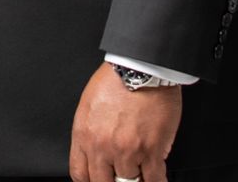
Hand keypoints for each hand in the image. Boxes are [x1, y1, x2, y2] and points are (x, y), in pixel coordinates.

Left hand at [69, 62, 180, 181]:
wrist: (139, 68)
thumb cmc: (115, 81)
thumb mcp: (88, 106)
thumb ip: (88, 134)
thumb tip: (94, 155)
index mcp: (84, 135)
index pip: (80, 174)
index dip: (91, 181)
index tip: (100, 179)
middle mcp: (102, 147)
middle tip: (120, 176)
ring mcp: (127, 151)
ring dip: (136, 178)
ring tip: (140, 173)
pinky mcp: (151, 150)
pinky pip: (155, 179)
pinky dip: (157, 181)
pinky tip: (156, 178)